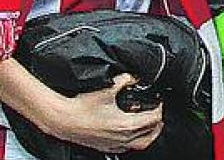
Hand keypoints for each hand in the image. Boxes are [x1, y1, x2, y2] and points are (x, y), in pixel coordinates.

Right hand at [46, 74, 163, 153]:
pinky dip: (134, 141)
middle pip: (150, 134)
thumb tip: (134, 76)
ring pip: (140, 145)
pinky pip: (127, 148)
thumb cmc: (82, 107)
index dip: (159, 109)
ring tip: (150, 126)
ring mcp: (115, 144)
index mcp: (126, 124)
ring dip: (148, 135)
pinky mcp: (107, 147)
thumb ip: (124, 79)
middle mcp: (123, 137)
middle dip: (157, 123)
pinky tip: (131, 133)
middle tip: (158, 114)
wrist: (64, 119)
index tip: (159, 102)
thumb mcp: (107, 88)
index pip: (153, 119)